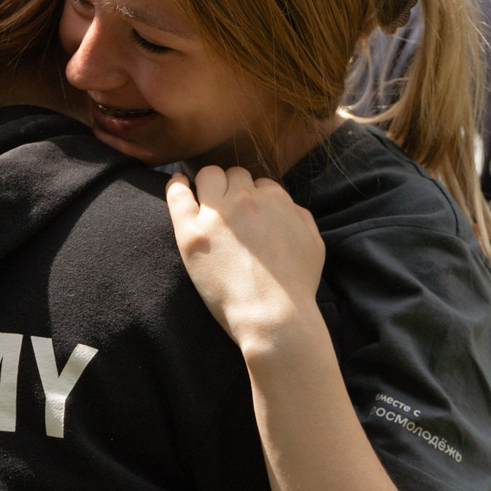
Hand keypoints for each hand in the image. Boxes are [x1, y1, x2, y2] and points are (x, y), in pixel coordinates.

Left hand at [165, 164, 325, 350]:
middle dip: (233, 188)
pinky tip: (179, 183)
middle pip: (234, 175)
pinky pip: (178, 195)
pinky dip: (177, 184)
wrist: (273, 316)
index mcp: (275, 198)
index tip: (249, 215)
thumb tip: (286, 204)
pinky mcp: (192, 234)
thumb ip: (301, 215)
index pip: (259, 183)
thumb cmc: (296, 286)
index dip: (254, 198)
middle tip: (230, 213)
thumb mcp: (314, 243)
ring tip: (206, 203)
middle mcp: (245, 199)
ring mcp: (217, 215)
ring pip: (208, 176)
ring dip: (209, 185)